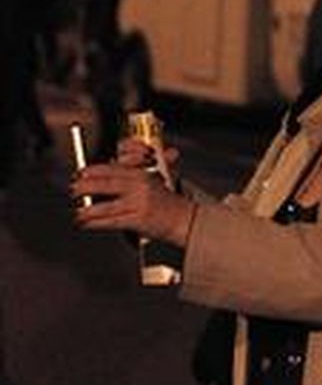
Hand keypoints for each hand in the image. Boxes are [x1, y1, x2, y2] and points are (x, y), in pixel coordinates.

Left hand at [73, 140, 195, 247]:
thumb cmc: (168, 201)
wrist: (186, 219)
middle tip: (73, 191)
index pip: (112, 167)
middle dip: (83, 188)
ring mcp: (138, 202)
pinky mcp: (137, 220)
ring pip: (103, 206)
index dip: (92, 171)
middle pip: (103, 184)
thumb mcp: (157, 178)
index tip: (81, 174)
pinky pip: (109, 222)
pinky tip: (85, 224)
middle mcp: (140, 185)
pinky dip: (93, 224)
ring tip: (77, 213)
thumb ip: (138, 169)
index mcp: (142, 173)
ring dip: (85, 210)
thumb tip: (118, 161)